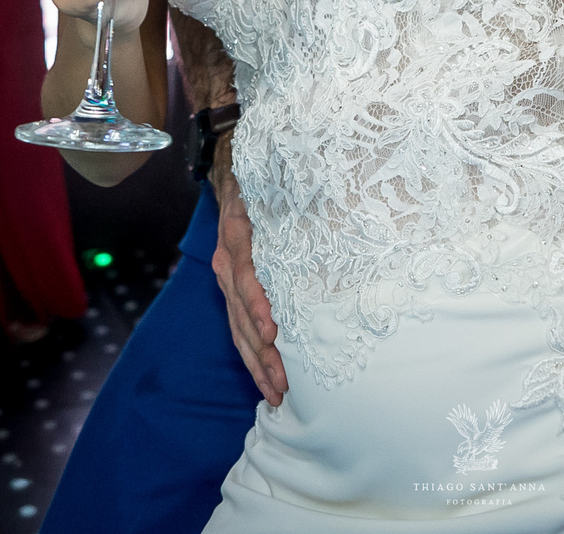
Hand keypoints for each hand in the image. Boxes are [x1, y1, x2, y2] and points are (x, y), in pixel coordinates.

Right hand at [211, 156, 287, 405]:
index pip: (246, 276)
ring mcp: (226, 277)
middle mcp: (227, 261)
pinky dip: (252, 354)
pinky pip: (238, 327)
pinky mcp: (231, 288)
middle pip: (241, 314)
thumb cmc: (265, 181)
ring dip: (256, 362)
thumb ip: (293, 203)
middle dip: (261, 352)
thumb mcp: (274, 188)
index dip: (258, 305)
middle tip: (283, 383)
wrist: (233, 171)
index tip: (274, 330)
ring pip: (238, 328)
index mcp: (238, 237)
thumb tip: (337, 208)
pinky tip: (266, 378)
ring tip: (276, 393)